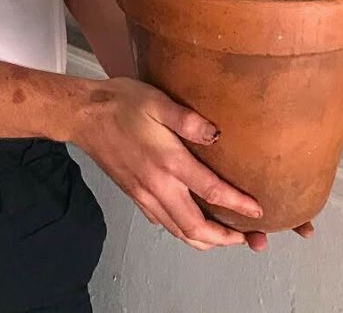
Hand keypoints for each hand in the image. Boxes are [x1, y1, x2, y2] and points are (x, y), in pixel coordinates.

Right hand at [72, 76, 314, 251]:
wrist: (84, 115)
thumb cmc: (121, 103)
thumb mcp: (157, 101)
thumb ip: (189, 119)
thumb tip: (217, 134)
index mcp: (168, 163)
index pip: (211, 192)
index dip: (237, 205)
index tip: (258, 212)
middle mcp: (158, 186)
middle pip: (197, 227)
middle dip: (227, 238)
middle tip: (250, 238)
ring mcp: (145, 195)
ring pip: (180, 232)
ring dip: (207, 241)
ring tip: (229, 239)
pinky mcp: (136, 196)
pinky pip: (165, 224)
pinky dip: (185, 233)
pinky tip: (194, 225)